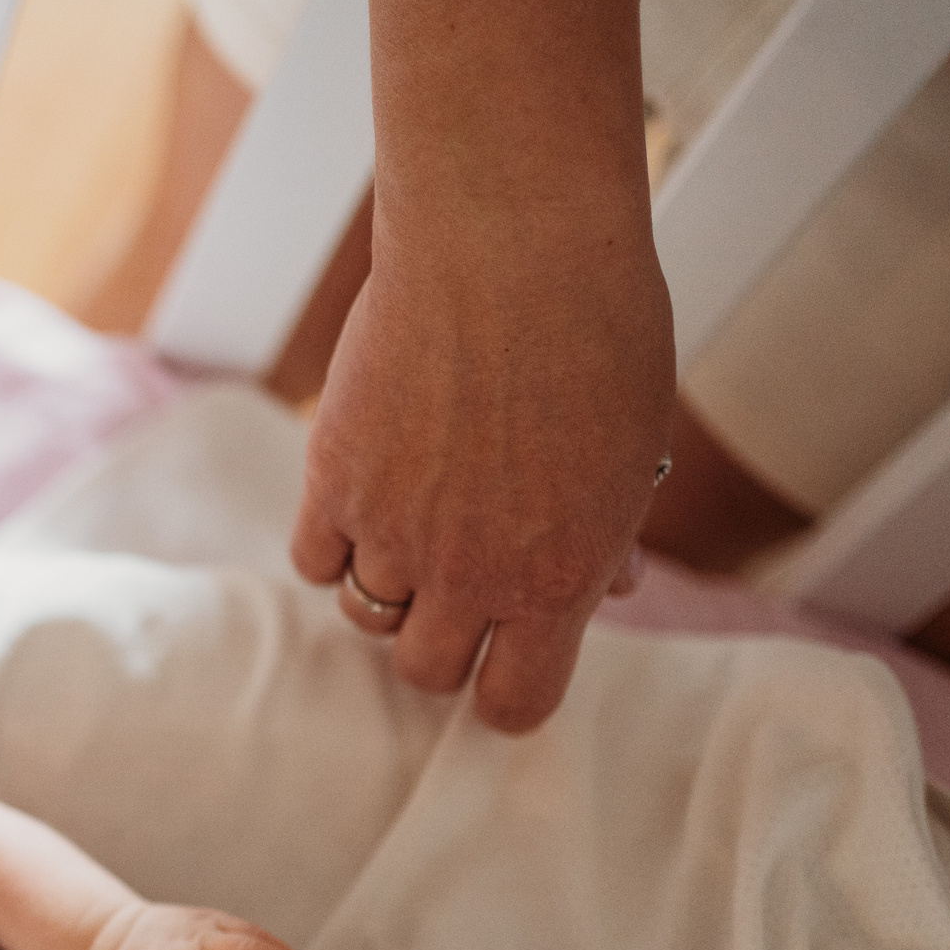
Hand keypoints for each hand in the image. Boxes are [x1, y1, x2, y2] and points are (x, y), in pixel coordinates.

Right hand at [293, 196, 674, 733]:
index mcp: (557, 581)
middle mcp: (469, 575)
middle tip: (455, 591)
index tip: (505, 666)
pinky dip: (337, 542)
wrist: (511, 246)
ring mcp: (393, 532)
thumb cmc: (597, 334)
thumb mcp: (634, 452)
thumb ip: (610, 536)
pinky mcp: (334, 480)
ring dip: (389, 585)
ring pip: (367, 614)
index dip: (506, 693)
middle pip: (426, 671)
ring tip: (413, 527)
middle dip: (442, 641)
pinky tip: (367, 497)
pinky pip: (315, 558)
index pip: (515, 703)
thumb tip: (611, 588)